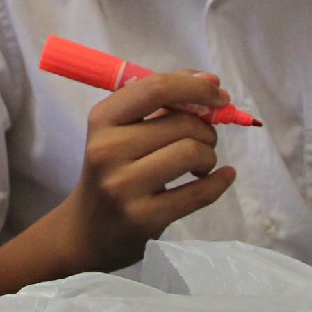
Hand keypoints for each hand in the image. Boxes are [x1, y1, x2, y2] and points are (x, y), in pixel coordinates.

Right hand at [59, 70, 236, 270]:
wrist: (88, 229)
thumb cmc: (113, 169)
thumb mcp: (122, 129)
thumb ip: (162, 99)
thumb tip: (211, 81)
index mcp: (102, 119)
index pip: (156, 89)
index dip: (196, 87)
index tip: (219, 93)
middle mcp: (107, 150)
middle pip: (182, 123)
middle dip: (206, 128)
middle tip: (204, 140)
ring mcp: (124, 187)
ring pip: (192, 153)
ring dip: (209, 155)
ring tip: (201, 163)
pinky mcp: (143, 218)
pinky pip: (199, 193)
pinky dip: (220, 181)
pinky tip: (223, 176)